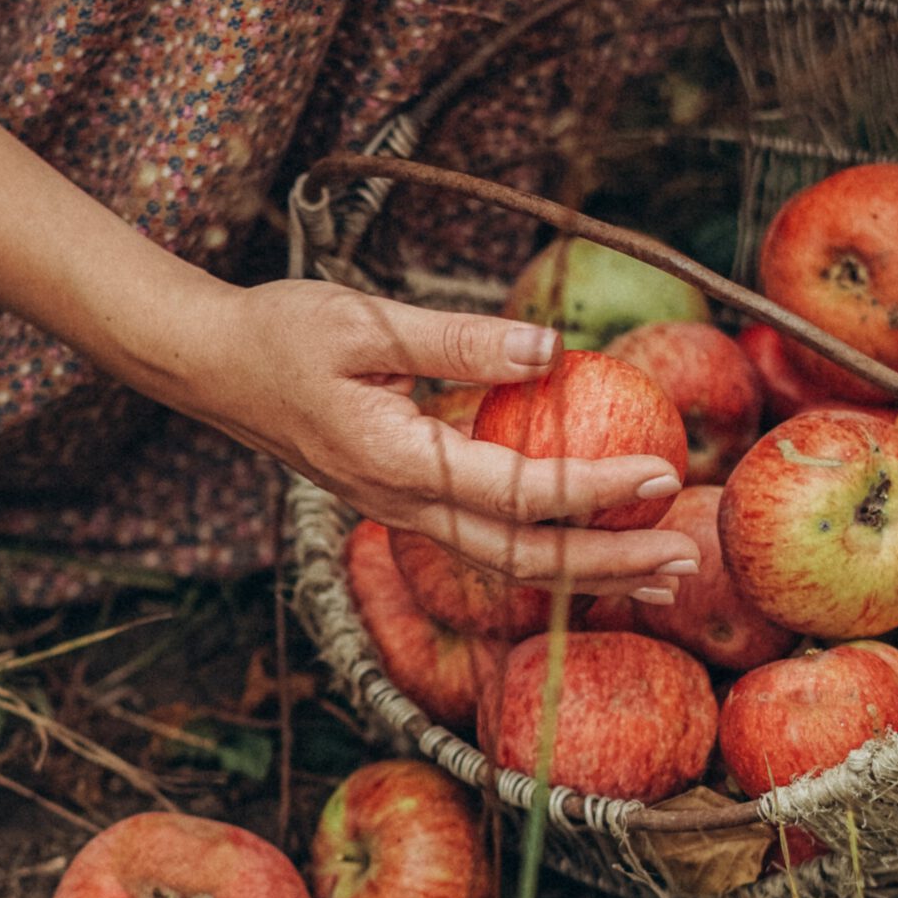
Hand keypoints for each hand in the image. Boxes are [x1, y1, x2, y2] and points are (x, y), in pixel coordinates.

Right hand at [188, 280, 699, 599]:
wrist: (211, 368)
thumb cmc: (282, 333)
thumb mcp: (365, 320)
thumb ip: (458, 340)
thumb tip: (551, 349)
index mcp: (396, 463)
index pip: (517, 493)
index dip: (595, 490)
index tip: (663, 475)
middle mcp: (401, 505)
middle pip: (521, 561)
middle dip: (609, 567)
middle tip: (687, 560)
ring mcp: (399, 513)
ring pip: (505, 564)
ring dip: (587, 574)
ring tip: (662, 576)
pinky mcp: (401, 503)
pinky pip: (486, 543)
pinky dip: (548, 553)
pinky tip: (591, 547)